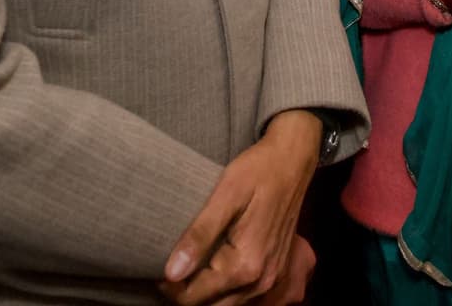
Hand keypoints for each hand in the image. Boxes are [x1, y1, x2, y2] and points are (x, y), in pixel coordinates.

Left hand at [160, 111, 321, 304]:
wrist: (293, 160)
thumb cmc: (258, 171)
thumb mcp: (226, 195)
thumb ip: (199, 234)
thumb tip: (171, 271)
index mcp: (246, 265)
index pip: (194, 297)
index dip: (169, 286)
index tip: (157, 266)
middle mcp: (261, 280)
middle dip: (185, 293)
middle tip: (169, 266)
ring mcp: (271, 278)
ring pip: (226, 305)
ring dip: (204, 293)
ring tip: (187, 265)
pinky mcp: (275, 271)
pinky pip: (243, 296)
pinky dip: (223, 289)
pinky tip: (210, 266)